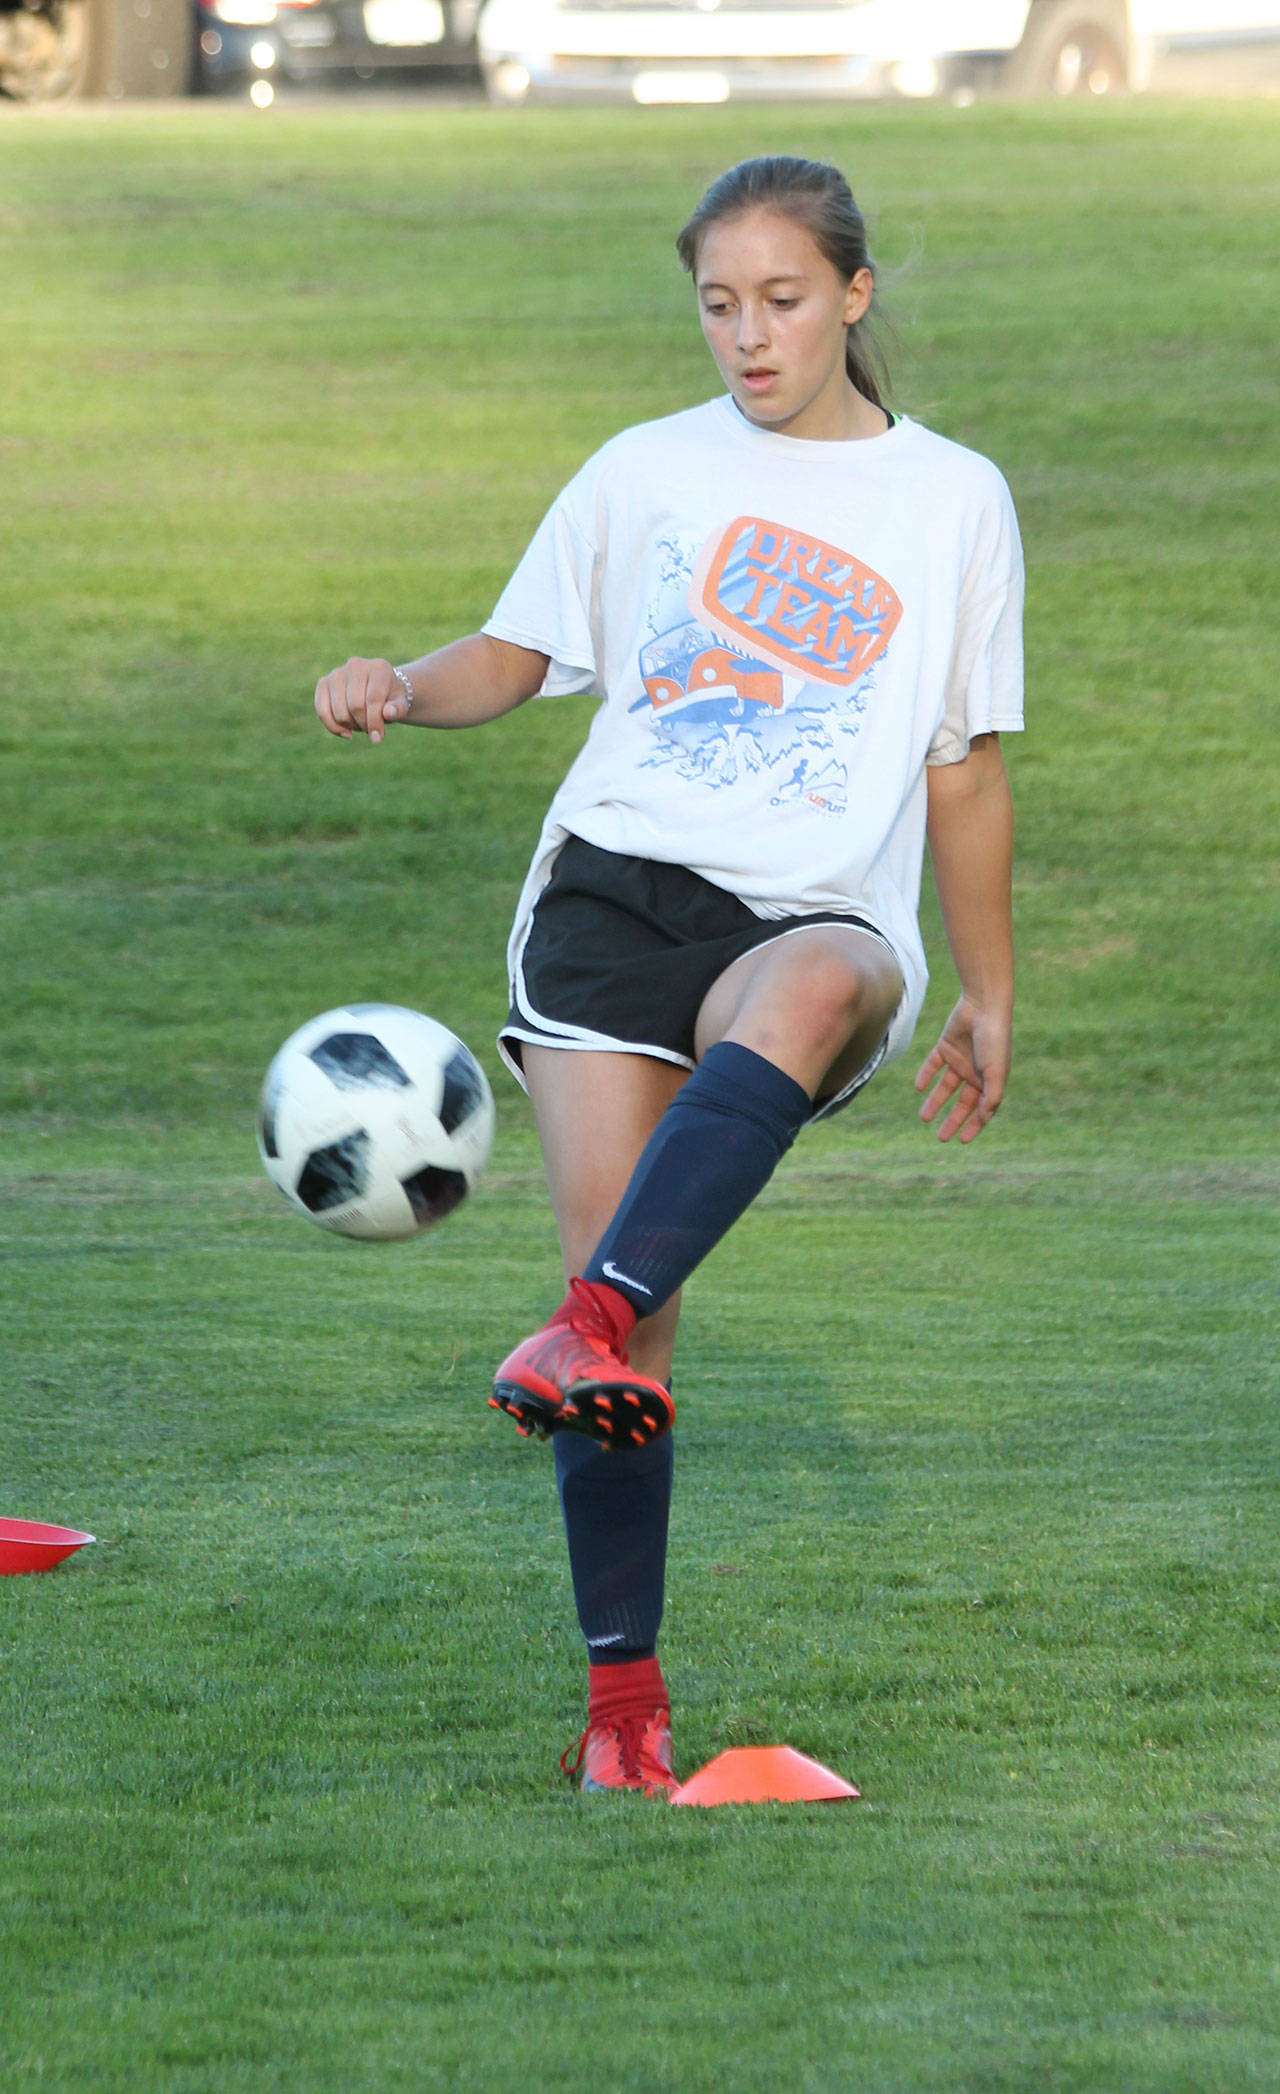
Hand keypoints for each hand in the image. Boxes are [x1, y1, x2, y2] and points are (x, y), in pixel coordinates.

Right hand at [314, 657, 406, 743]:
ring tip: (360, 723)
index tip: (378, 737)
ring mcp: (337, 673)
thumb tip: (388, 713)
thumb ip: (398, 710)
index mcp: (379, 667)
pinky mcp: (323, 683)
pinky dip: (333, 727)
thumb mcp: (400, 705)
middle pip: (355, 706)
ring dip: (350, 726)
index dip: (375, 722)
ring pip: (339, 712)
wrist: (377, 690)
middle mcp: (355, 665)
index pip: (373, 698)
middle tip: (370, 728)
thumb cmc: (390, 699)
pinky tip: (346, 733)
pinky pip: (322, 711)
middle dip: (364, 724)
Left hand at [914, 996, 1010, 1143]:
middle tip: (941, 1138)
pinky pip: (933, 1065)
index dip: (974, 1126)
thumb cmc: (994, 1040)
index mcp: (990, 1080)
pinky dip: (926, 1075)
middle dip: (952, 1120)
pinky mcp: (946, 1046)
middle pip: (962, 1102)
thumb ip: (991, 1096)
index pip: (981, 1109)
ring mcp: (960, 1060)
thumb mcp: (995, 1072)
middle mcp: (975, 1072)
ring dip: (935, 1102)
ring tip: (923, 1118)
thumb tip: (984, 1118)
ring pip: (945, 1087)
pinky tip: (919, 1087)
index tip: (961, 1140)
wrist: (983, 1006)